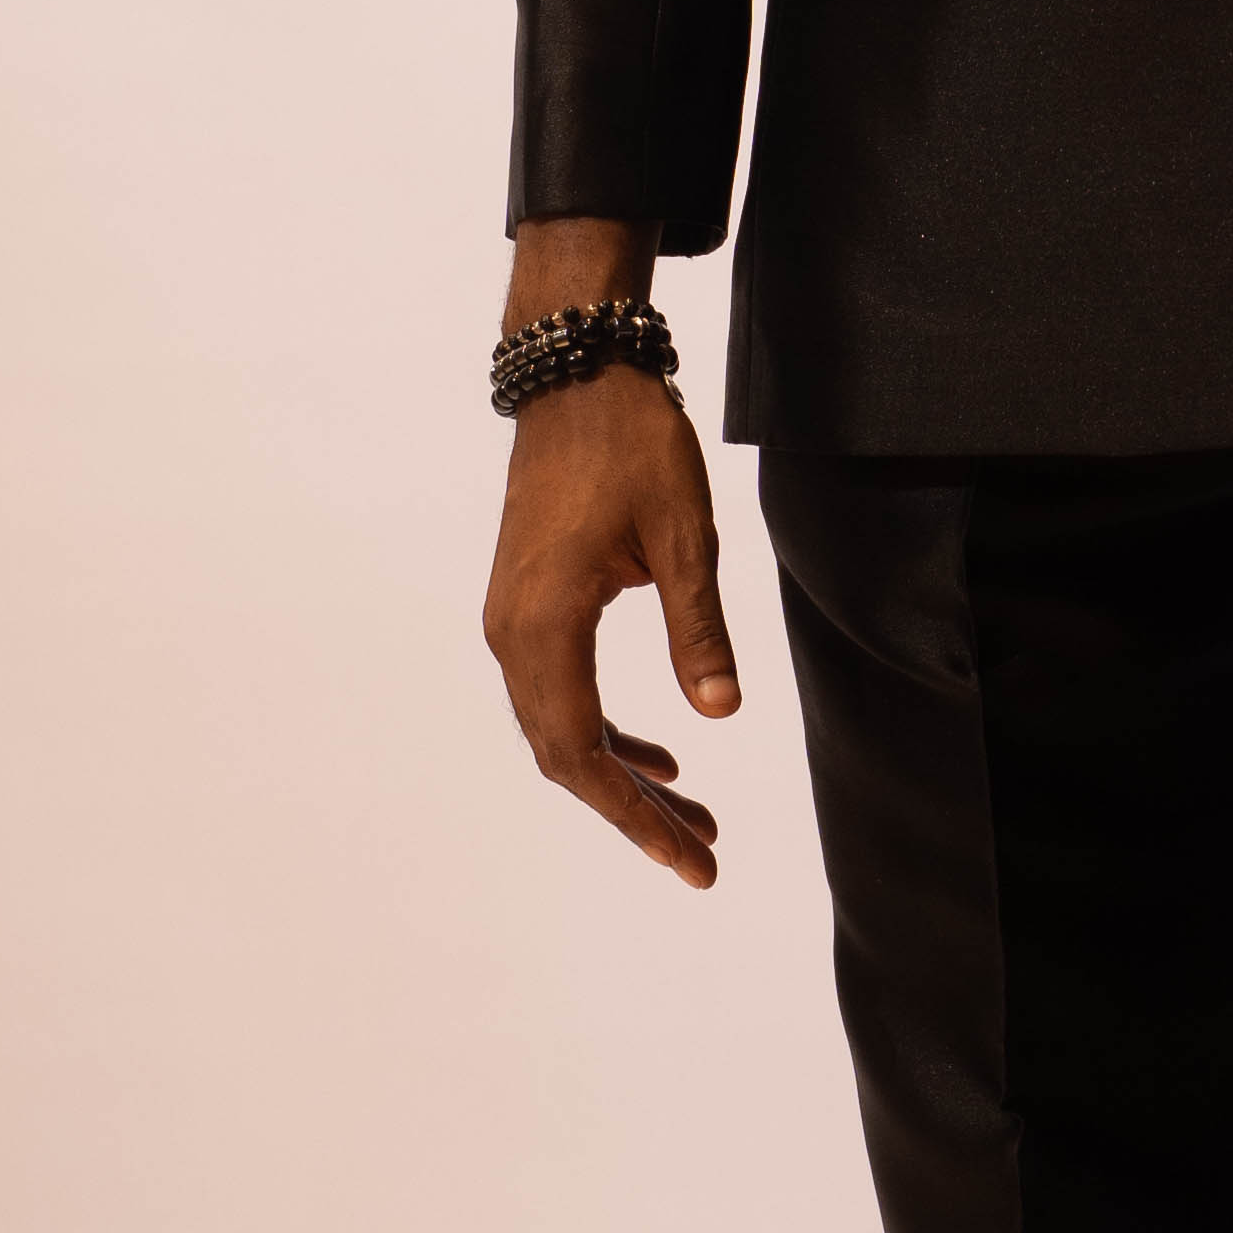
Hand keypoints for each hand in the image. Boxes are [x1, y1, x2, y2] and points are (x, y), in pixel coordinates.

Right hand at [482, 361, 741, 883]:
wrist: (575, 372)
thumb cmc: (632, 444)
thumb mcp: (685, 537)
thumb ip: (699, 631)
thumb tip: (720, 714)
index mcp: (545, 625)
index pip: (581, 753)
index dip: (635, 817)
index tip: (690, 860)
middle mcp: (513, 633)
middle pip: (566, 756)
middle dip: (636, 812)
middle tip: (705, 857)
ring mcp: (513, 618)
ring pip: (562, 728)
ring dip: (626, 776)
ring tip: (696, 814)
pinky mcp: (527, 602)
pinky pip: (560, 691)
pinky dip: (608, 731)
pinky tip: (663, 753)